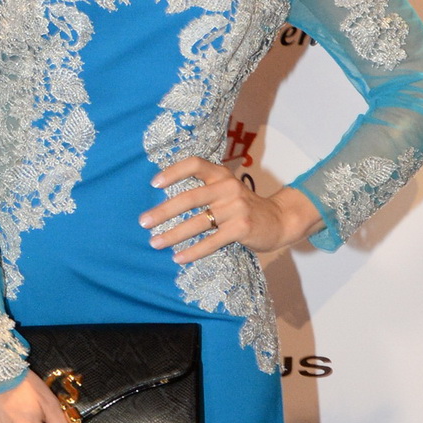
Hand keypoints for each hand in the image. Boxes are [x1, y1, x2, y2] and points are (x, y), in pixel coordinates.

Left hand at [139, 155, 321, 264]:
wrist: (279, 220)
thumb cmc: (244, 207)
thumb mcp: (227, 190)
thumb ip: (204, 190)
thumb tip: (165, 204)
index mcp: (222, 174)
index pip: (195, 164)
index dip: (173, 172)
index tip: (154, 184)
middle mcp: (228, 187)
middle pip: (190, 198)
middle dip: (163, 211)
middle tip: (144, 222)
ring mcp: (236, 208)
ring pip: (198, 222)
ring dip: (173, 234)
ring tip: (155, 243)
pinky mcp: (242, 228)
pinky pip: (211, 241)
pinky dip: (193, 251)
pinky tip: (178, 258)